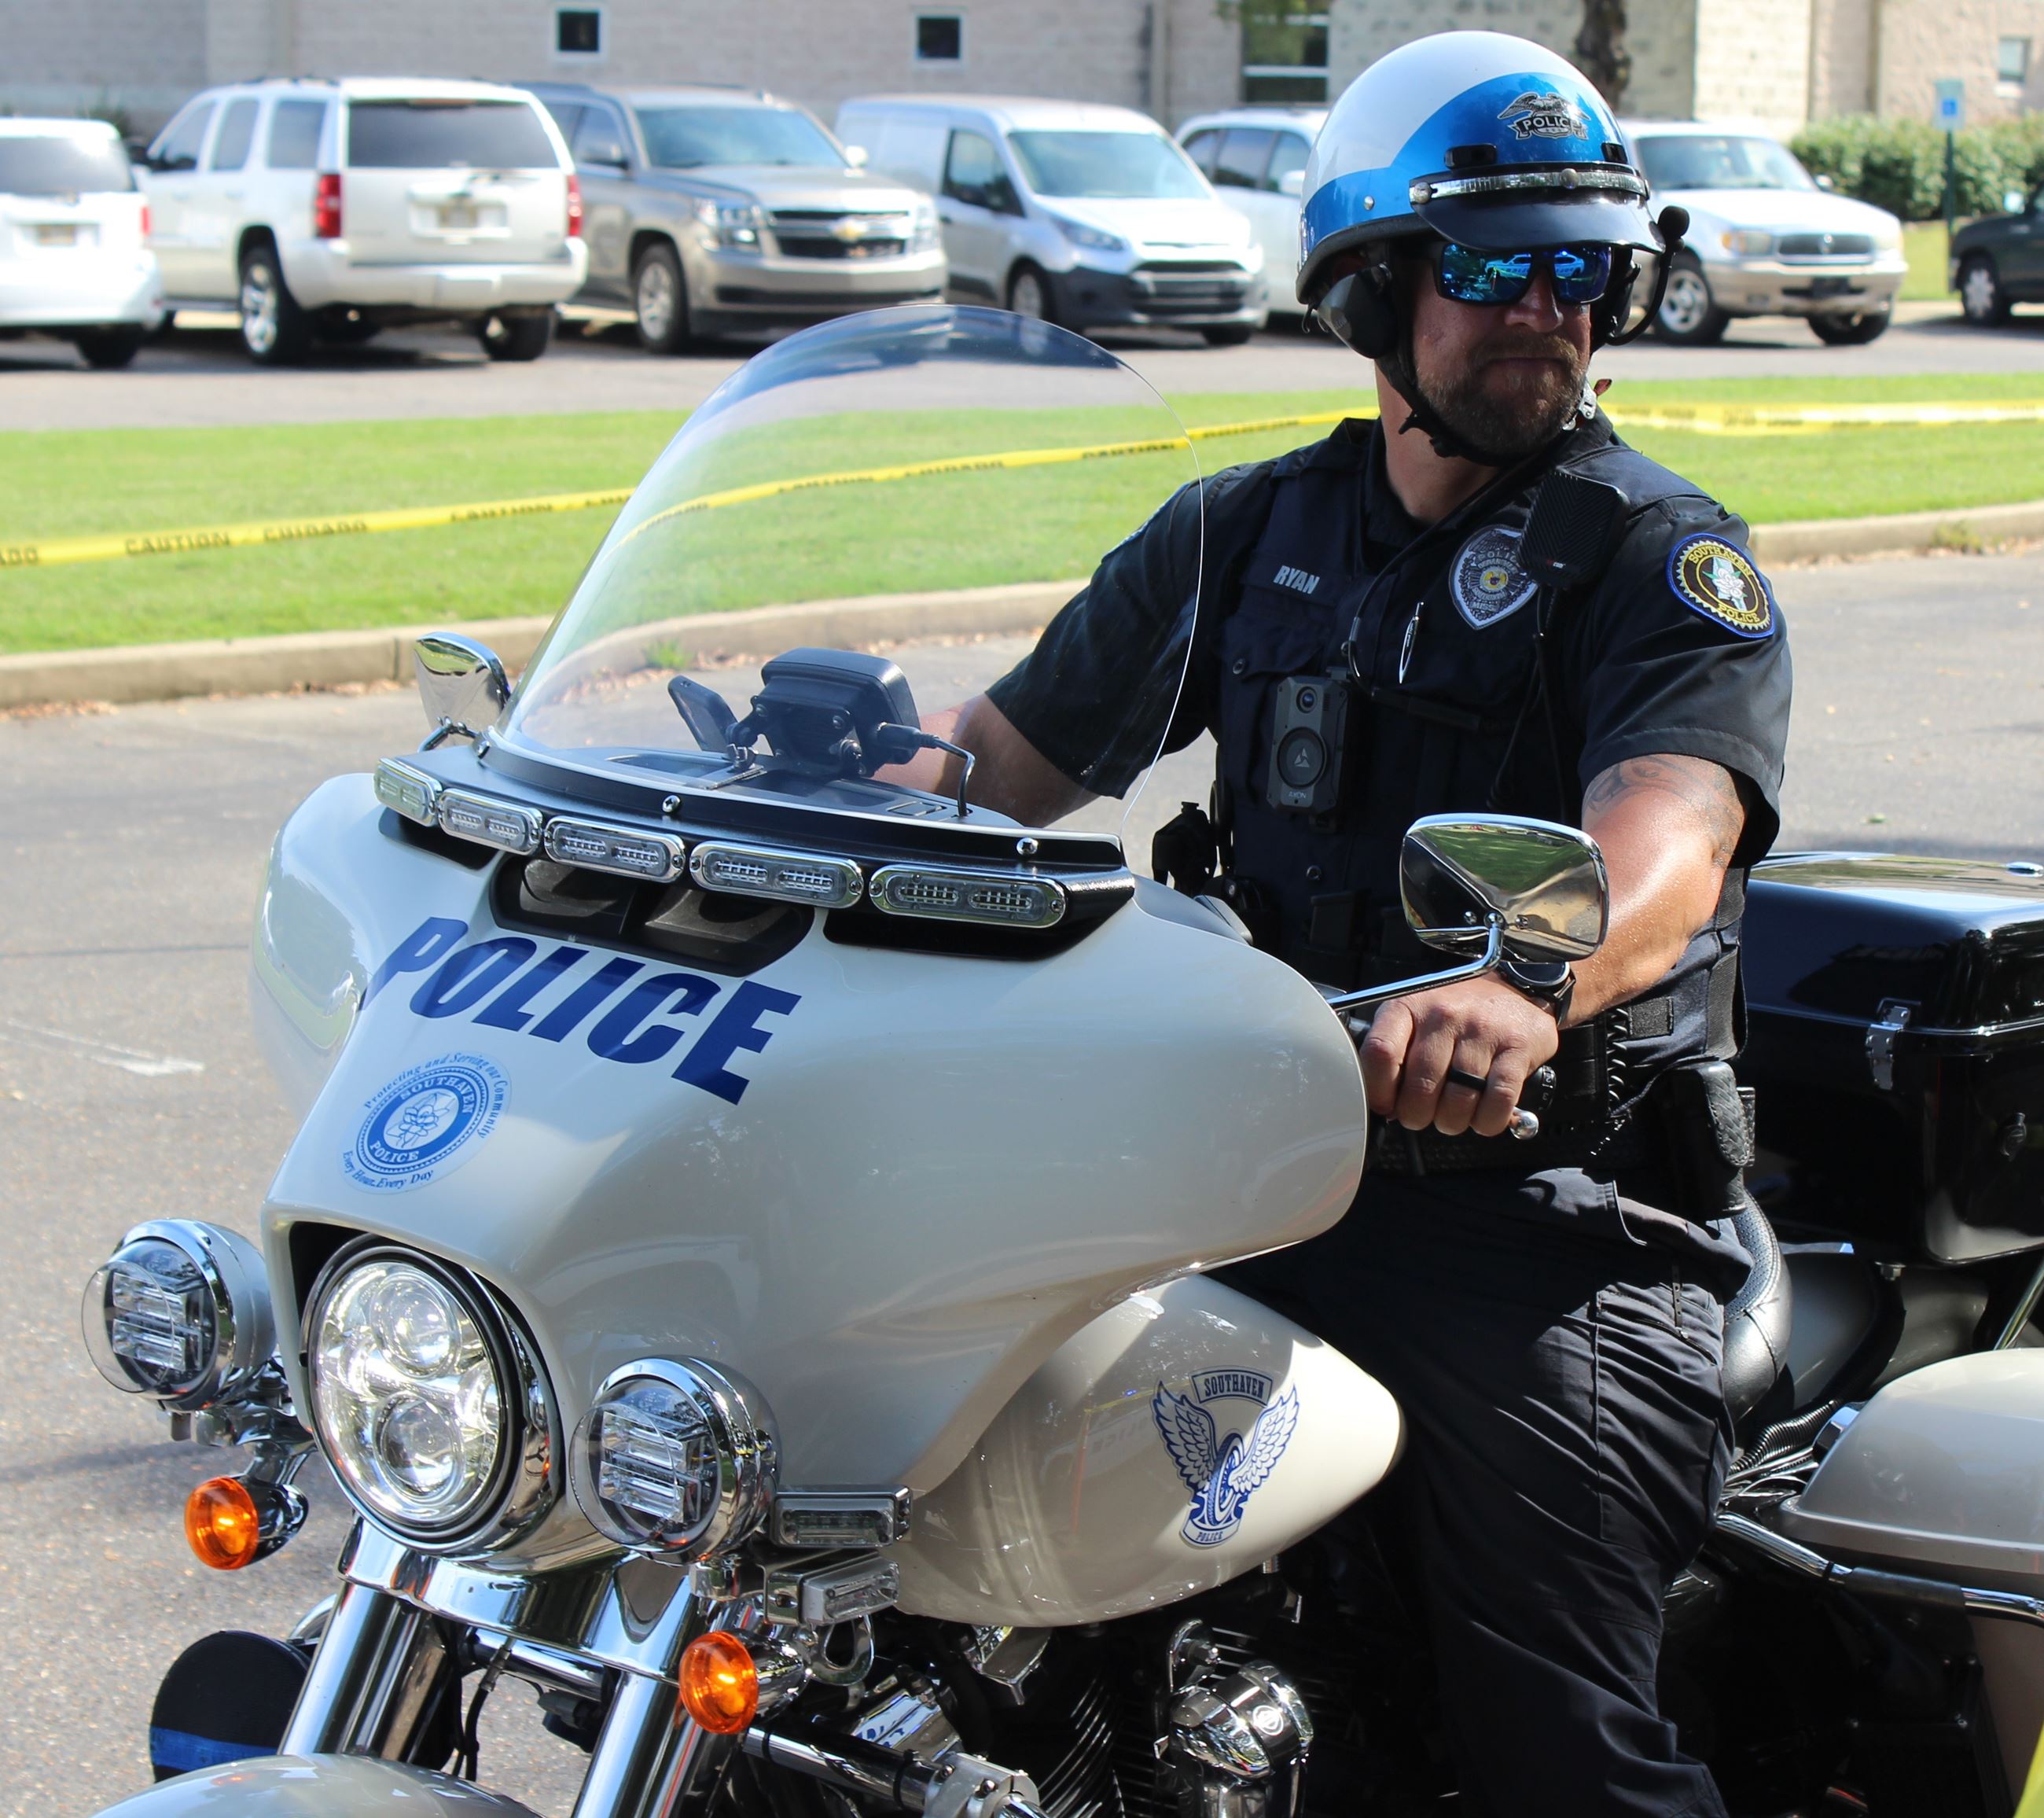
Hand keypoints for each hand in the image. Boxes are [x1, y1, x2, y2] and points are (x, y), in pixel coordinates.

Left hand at [1357, 976, 1560, 1138]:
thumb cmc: (1455, 1014)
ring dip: (1452, 1122)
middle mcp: (1443, 1015)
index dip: (1378, 1090)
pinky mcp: (1517, 1047)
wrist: (1513, 989)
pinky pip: (1497, 1101)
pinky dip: (1487, 1121)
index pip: (1380, 1053)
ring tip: (1452, 1116)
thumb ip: (1394, 1055)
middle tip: (1422, 1116)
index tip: (1385, 1106)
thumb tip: (1384, 1107)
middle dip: (1416, 1116)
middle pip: (1419, 1087)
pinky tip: (1482, 1116)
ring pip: (1458, 1101)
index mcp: (1409, 1006)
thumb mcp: (1415, 1018)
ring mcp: (1482, 1030)